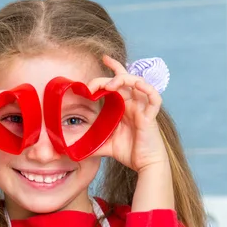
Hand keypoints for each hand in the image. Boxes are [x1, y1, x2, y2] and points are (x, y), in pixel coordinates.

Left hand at [88, 56, 168, 172]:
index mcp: (123, 106)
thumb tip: (73, 148)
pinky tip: (137, 85)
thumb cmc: (129, 152)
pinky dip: (147, 89)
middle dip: (108, 77)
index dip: (112, 68)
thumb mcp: (105, 145)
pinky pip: (154, 98)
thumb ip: (91, 143)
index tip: (101, 61)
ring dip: (123, 80)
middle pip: (124, 79)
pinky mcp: (151, 116)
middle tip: (93, 85)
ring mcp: (143, 108)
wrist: (144, 165)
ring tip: (110, 86)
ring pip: (138, 83)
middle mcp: (133, 103)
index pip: (118, 80)